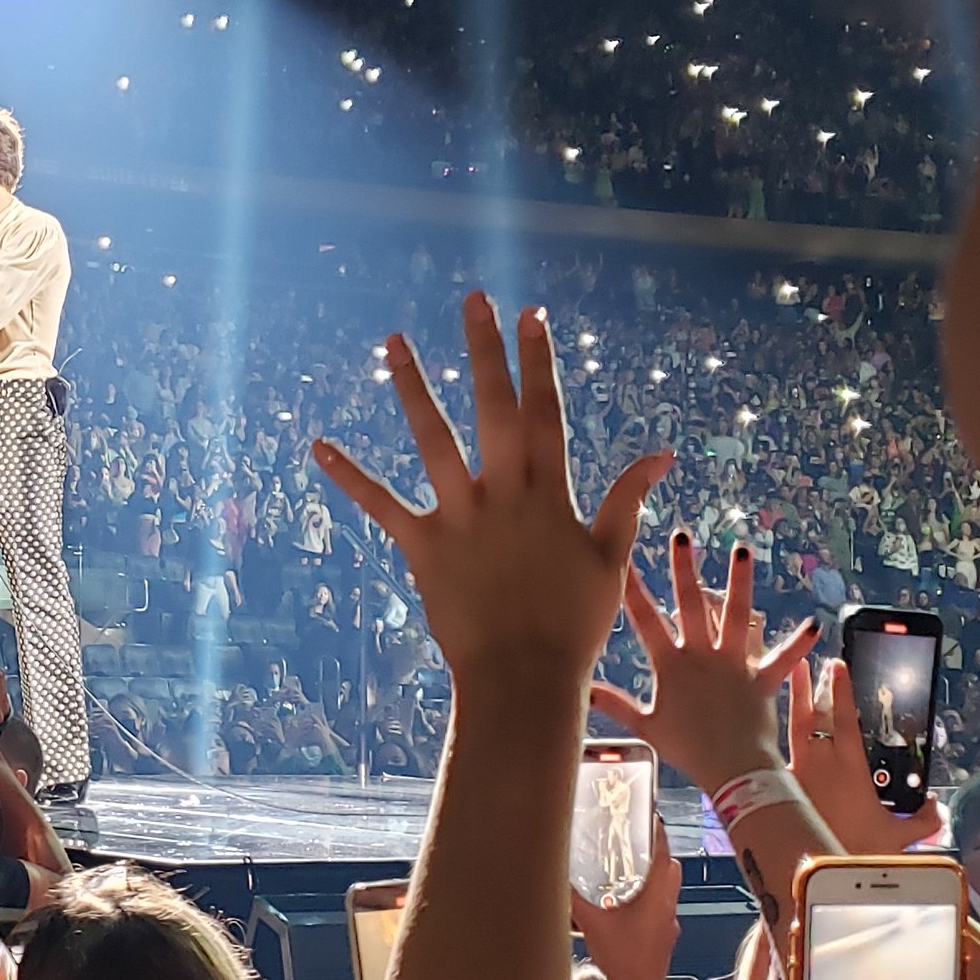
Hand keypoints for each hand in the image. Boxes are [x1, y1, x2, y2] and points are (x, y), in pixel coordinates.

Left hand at [311, 296, 668, 687]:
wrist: (525, 678)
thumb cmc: (574, 623)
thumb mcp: (610, 558)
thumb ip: (627, 500)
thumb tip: (660, 454)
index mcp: (550, 494)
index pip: (545, 413)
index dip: (538, 362)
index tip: (530, 315)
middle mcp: (505, 495)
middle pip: (494, 410)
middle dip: (484, 352)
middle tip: (473, 300)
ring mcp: (462, 518)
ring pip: (434, 441)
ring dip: (411, 389)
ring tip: (392, 342)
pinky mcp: (423, 546)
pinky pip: (380, 505)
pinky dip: (349, 477)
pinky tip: (318, 445)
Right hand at [571, 830, 683, 979]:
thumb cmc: (622, 956)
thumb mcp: (591, 922)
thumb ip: (574, 898)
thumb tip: (557, 876)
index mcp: (657, 894)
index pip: (664, 854)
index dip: (659, 834)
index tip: (649, 818)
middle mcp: (668, 905)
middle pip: (670, 869)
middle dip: (657, 854)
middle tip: (635, 845)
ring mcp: (669, 922)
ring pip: (668, 890)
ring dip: (653, 879)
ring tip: (628, 874)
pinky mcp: (665, 937)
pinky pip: (661, 909)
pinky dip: (649, 901)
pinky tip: (627, 909)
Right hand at [590, 530, 816, 797]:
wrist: (731, 770)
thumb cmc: (687, 749)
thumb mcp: (647, 727)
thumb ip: (617, 705)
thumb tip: (585, 691)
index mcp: (672, 665)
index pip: (646, 621)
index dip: (633, 591)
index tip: (624, 562)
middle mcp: (703, 656)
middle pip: (692, 605)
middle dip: (685, 569)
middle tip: (682, 537)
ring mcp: (734, 664)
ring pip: (737, 616)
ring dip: (740, 583)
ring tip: (742, 551)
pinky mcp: (762, 679)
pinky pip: (782, 658)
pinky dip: (798, 644)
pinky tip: (814, 625)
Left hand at [787, 655, 940, 856]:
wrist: (812, 871)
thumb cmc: (854, 851)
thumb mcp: (898, 837)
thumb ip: (922, 821)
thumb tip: (936, 809)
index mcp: (849, 767)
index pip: (844, 718)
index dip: (841, 690)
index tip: (837, 665)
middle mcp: (818, 764)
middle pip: (811, 715)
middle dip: (809, 686)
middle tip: (807, 661)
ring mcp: (795, 774)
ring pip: (791, 729)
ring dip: (792, 702)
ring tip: (789, 675)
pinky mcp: (781, 788)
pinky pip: (776, 755)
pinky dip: (775, 740)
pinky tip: (774, 734)